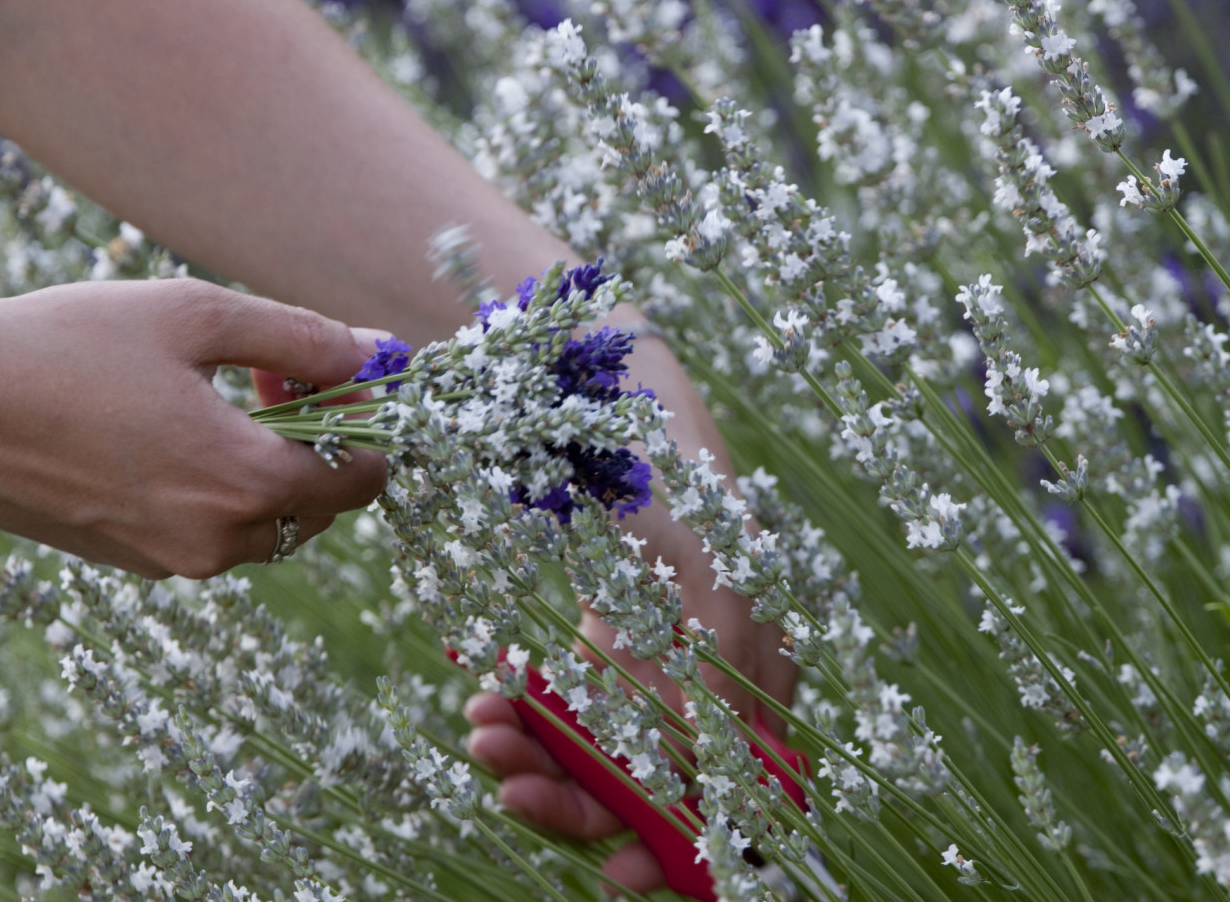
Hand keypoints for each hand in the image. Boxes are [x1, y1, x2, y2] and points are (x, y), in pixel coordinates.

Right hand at [0, 279, 386, 577]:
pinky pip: (212, 533)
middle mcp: (219, 540)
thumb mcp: (197, 316)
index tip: (335, 376)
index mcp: (249, 481)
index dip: (366, 426)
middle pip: (321, 506)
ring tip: (217, 395)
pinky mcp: (132, 563)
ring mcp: (172, 561)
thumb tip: (371, 354)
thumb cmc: (69, 344)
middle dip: (319, 441)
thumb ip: (300, 337)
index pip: (364, 480)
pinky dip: (220, 490)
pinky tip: (171, 430)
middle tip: (271, 372)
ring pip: (267, 524)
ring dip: (270, 466)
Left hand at [465, 336, 796, 894]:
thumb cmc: (670, 472)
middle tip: (506, 783)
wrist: (605, 388)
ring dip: (538, 756)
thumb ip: (716, 685)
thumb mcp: (708, 578)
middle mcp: (710, 683)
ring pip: (596, 752)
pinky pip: (562, 706)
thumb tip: (711, 791)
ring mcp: (652, 663)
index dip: (682, 847)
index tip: (617, 875)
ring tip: (481, 732)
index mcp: (760, 677)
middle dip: (578, 798)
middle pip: (652, 785)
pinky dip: (525, 712)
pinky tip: (488, 696)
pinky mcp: (600, 641)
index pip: (734, 796)